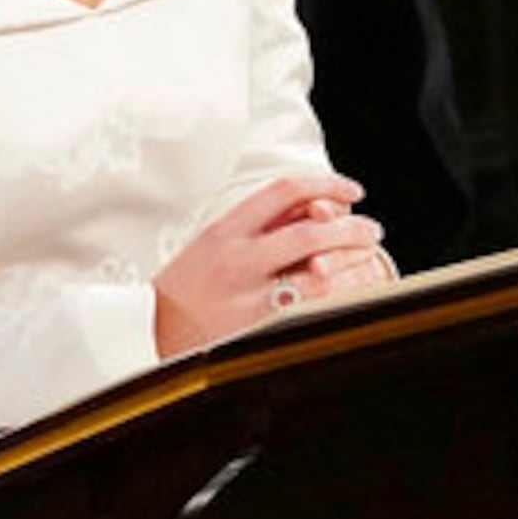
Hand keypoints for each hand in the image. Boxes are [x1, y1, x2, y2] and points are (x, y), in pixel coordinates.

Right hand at [154, 172, 388, 356]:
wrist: (145, 333)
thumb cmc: (184, 289)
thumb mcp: (212, 244)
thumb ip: (258, 225)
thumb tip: (314, 206)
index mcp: (225, 230)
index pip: (283, 192)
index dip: (325, 185)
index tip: (351, 191)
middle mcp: (237, 259)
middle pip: (310, 231)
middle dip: (351, 227)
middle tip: (372, 230)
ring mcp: (247, 296)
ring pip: (317, 272)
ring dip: (352, 262)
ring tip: (369, 258)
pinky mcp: (256, 329)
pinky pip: (310, 309)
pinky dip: (338, 296)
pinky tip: (353, 291)